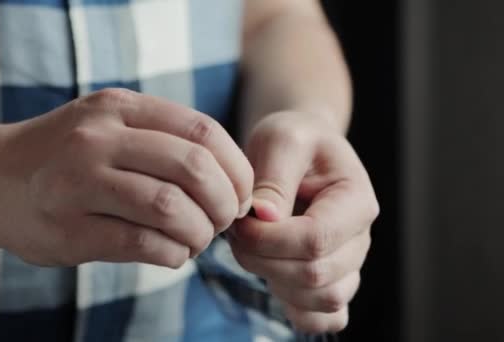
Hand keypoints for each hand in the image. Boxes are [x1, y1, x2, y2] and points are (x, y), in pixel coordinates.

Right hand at [0, 88, 253, 267]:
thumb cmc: (65, 157)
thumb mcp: (109, 126)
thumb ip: (163, 141)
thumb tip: (234, 181)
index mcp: (118, 108)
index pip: (203, 130)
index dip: (236, 167)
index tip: (241, 193)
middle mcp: (97, 138)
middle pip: (194, 168)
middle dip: (224, 202)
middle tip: (224, 220)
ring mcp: (79, 183)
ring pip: (171, 208)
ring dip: (200, 233)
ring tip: (197, 239)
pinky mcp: (69, 230)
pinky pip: (144, 244)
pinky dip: (174, 254)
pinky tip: (173, 254)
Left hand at [230, 111, 377, 332]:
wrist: (300, 153)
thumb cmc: (293, 141)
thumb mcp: (280, 140)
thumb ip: (274, 176)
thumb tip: (264, 217)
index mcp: (356, 200)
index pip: (316, 239)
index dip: (269, 240)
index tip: (240, 222)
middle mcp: (359, 238)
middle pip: (315, 275)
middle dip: (262, 259)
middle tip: (237, 232)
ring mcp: (349, 264)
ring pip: (320, 300)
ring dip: (273, 280)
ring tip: (252, 247)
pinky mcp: (332, 282)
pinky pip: (324, 318)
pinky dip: (295, 308)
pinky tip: (273, 277)